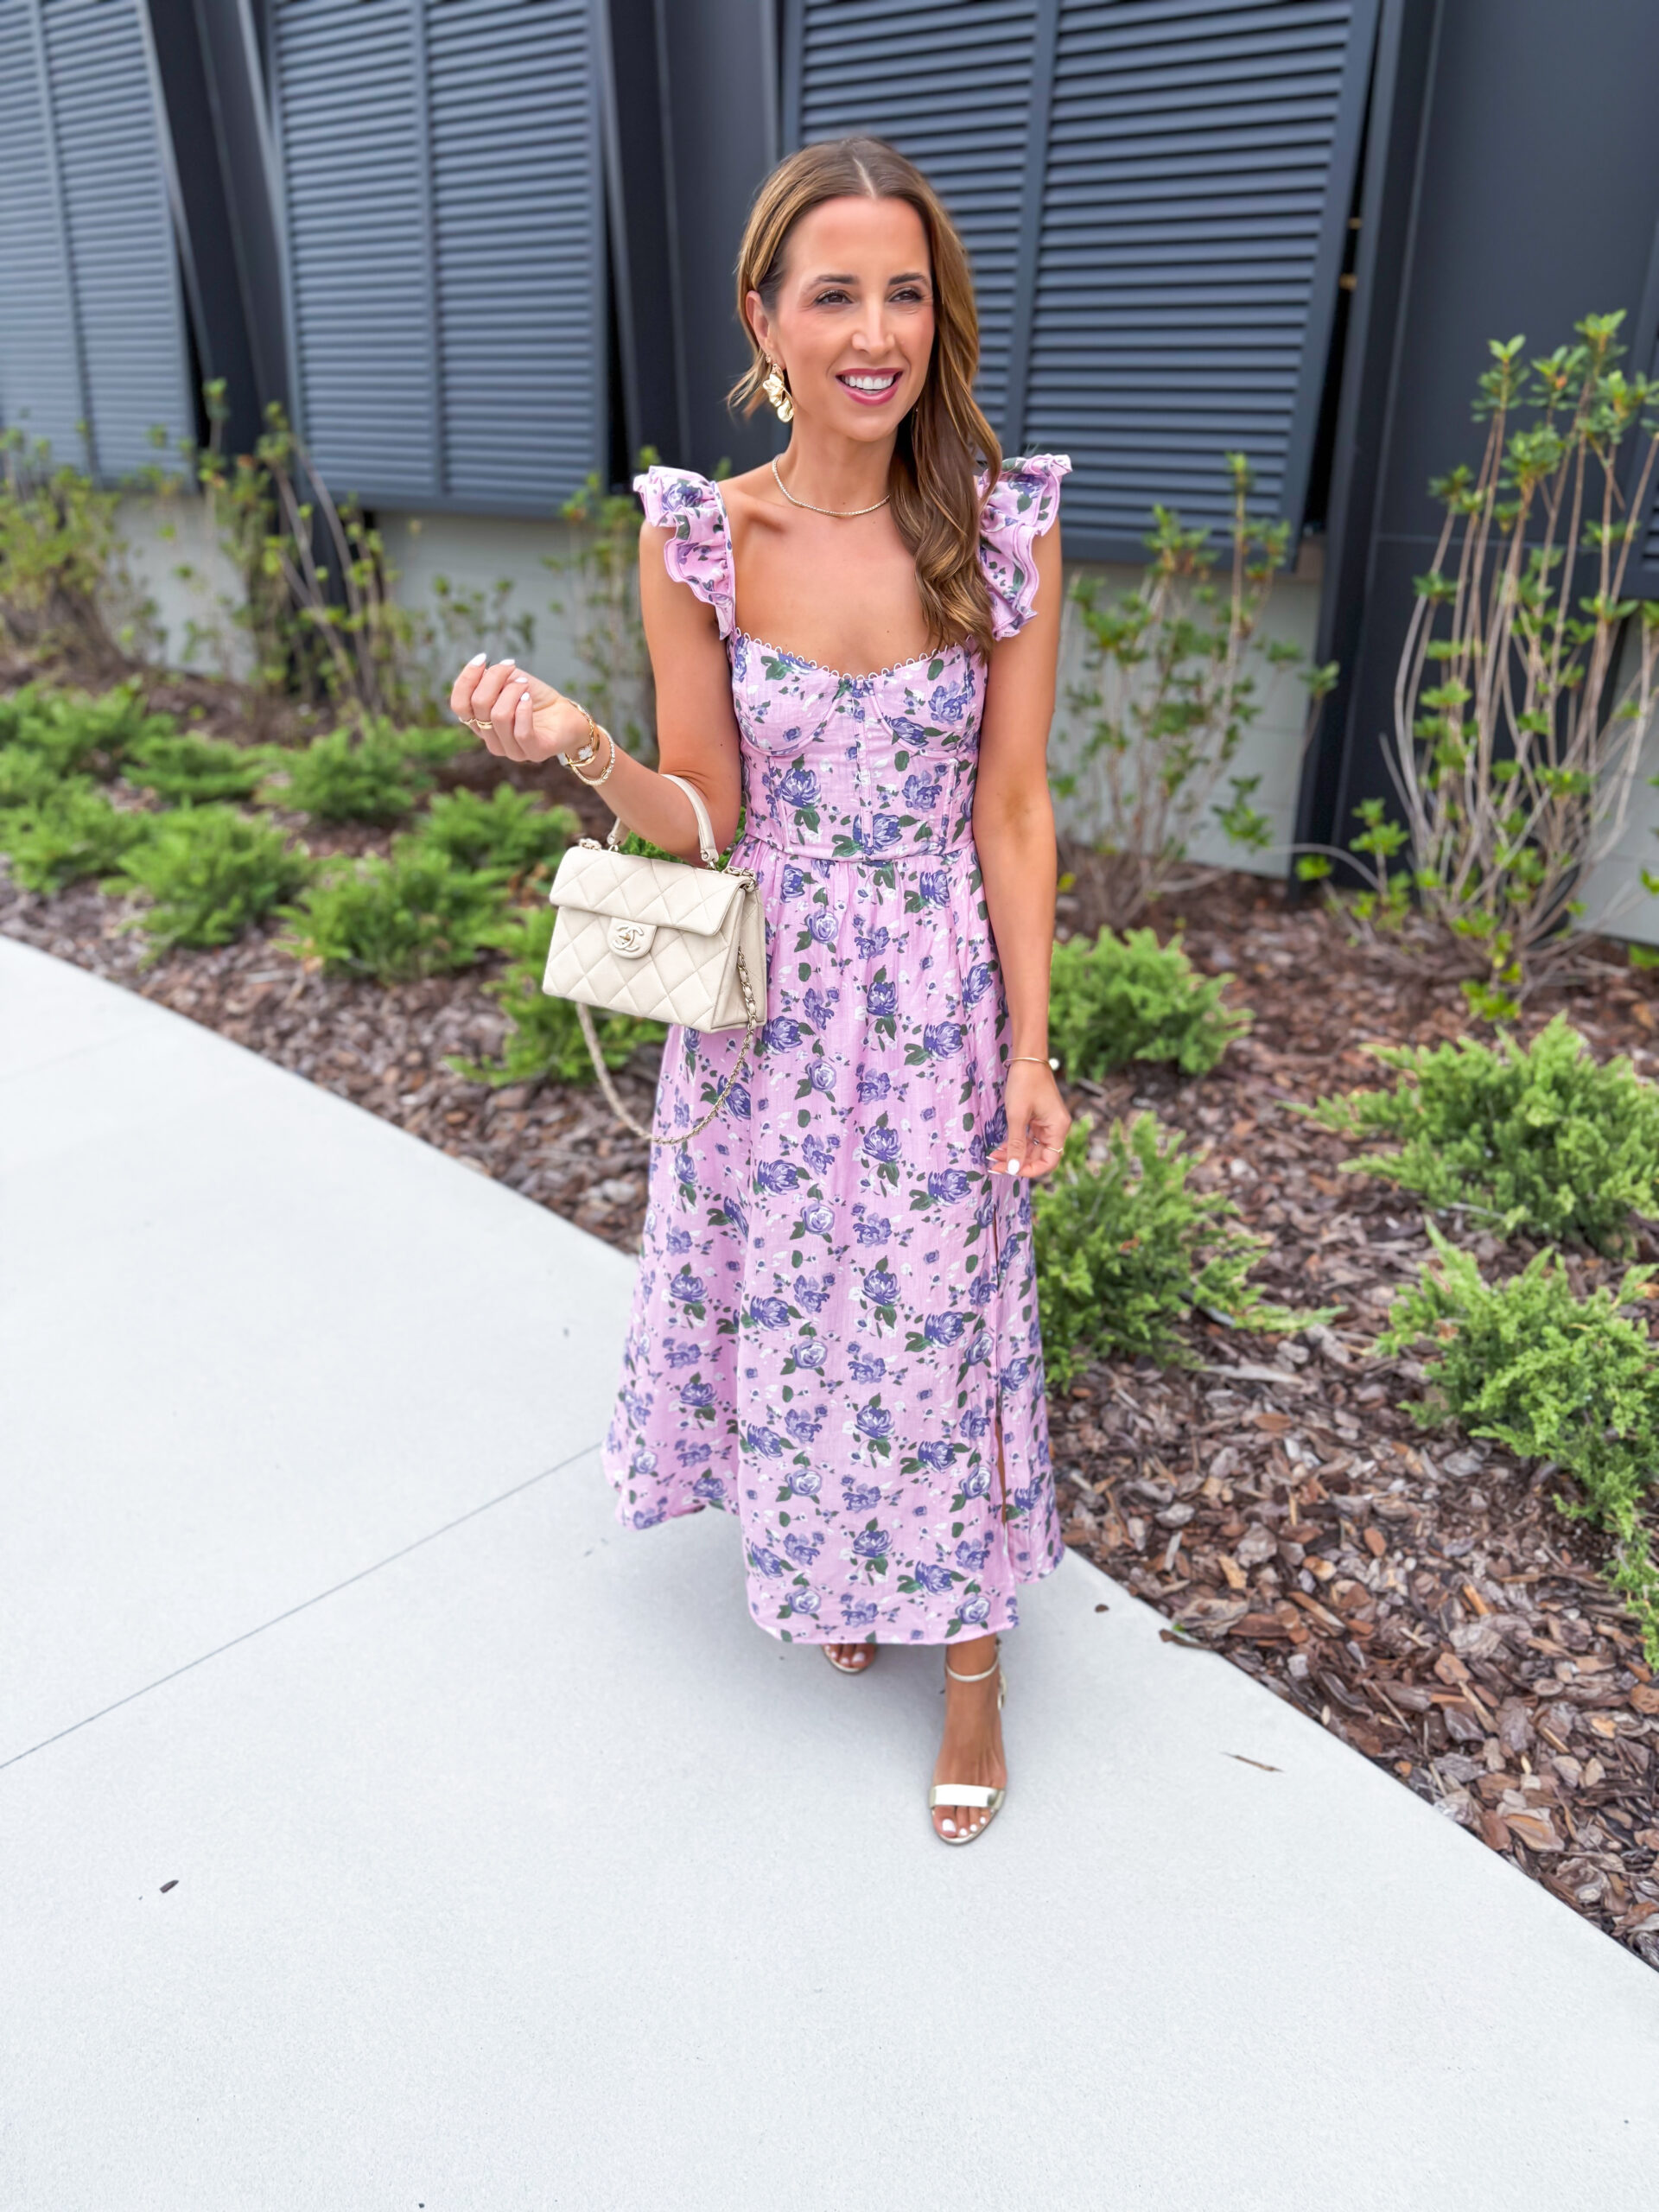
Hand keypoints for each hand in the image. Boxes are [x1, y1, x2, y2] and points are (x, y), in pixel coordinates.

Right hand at [449, 653, 595, 764]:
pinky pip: (521, 731)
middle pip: (478, 705)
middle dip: (495, 678)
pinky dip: (524, 709)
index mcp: (480, 723)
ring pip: (498, 716)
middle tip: (512, 667)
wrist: (568, 715)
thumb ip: (490, 679)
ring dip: (513, 691)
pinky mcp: (533, 752)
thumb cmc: (535, 698)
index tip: (483, 658)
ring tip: (524, 684)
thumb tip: (480, 670)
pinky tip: (529, 698)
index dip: (466, 679)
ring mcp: (511, 750)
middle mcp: (490, 739)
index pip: (459, 705)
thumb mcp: (509, 682)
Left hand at [989, 1060, 1069, 1180]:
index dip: (1030, 1170)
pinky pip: (1028, 1138)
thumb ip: (1016, 1144)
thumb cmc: (1024, 1083)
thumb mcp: (1017, 1116)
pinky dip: (1015, 1143)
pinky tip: (1000, 1147)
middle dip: (1017, 1162)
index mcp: (1058, 1128)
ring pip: (1032, 1148)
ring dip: (1014, 1154)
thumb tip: (1013, 1169)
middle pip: (1039, 1156)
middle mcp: (1056, 1128)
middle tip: (994, 1165)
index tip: (1009, 1170)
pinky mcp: (1039, 1119)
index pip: (1049, 1161)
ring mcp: (1047, 1124)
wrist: (1027, 1058)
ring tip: (993, 1157)